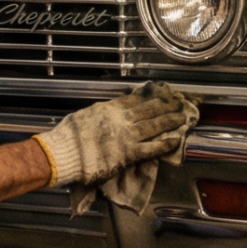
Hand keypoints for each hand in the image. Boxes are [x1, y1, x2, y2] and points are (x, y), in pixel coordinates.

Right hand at [36, 82, 199, 186]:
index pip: (135, 100)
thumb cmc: (68, 136)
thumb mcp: (86, 115)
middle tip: (180, 101)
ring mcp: (126, 136)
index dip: (151, 97)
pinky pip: (151, 148)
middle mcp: (121, 119)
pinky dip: (164, 144)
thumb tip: (112, 111)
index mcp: (110, 109)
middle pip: (149, 110)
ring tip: (183, 116)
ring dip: (170, 121)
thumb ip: (102, 113)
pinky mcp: (128, 154)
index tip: (163, 93)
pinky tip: (176, 140)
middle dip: (166, 105)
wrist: (63, 153)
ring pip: (154, 126)